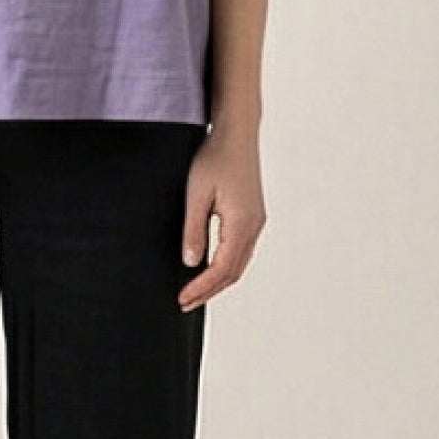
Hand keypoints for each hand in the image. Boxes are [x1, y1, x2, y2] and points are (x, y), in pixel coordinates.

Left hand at [178, 125, 264, 310]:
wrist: (237, 134)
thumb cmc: (214, 158)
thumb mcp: (196, 194)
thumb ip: (194, 229)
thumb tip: (191, 263)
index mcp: (242, 223)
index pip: (222, 268)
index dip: (202, 287)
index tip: (182, 298)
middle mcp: (254, 226)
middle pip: (233, 272)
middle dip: (208, 290)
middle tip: (184, 303)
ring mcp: (256, 222)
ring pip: (239, 263)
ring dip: (217, 281)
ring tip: (194, 292)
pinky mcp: (253, 216)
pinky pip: (240, 251)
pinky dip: (225, 266)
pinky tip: (208, 268)